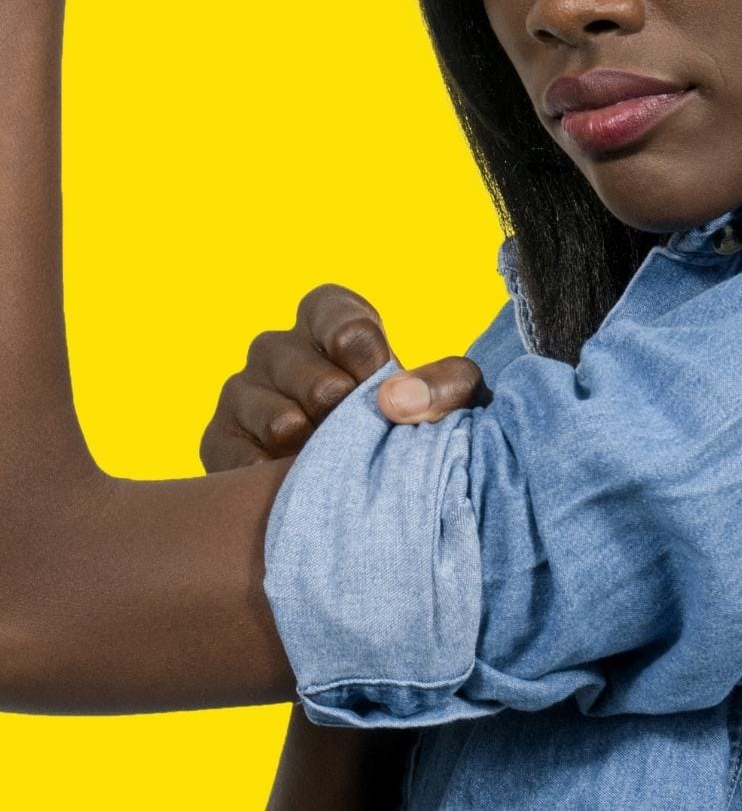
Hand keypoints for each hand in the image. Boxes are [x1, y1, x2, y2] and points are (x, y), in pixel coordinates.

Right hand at [200, 283, 490, 472]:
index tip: (380, 382)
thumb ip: (443, 385)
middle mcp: (276, 348)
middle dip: (342, 409)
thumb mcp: (449, 399)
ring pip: (275, 416)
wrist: (366, 499)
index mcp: (328, 319)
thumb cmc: (411, 429)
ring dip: (313, 446)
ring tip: (332, 462)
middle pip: (309, 372)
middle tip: (359, 434)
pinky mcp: (219, 440)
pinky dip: (274, 479)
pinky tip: (300, 486)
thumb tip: (395, 400)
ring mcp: (241, 392)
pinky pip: (240, 459)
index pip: (337, 317)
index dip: (363, 351)